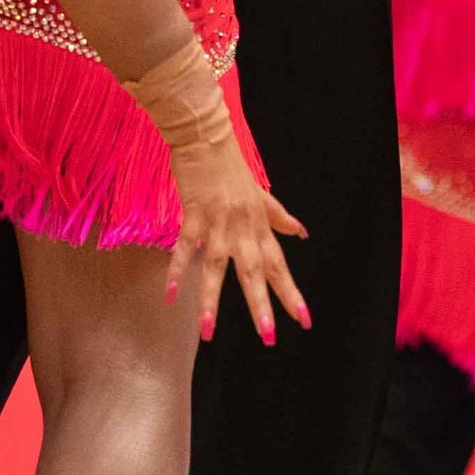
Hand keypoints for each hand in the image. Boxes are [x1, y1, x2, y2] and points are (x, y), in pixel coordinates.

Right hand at [163, 148, 309, 345]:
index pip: (279, 265)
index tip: (304, 320)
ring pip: (216, 267)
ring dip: (211, 300)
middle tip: (268, 337)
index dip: (291, 293)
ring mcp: (217, 222)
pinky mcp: (193, 214)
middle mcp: (242, 228)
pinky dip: (176, 270)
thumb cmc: (231, 166)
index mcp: (259, 226)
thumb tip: (302, 232)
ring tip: (207, 331)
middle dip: (261, 306)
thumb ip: (279, 216)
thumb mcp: (260, 193)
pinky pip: (184, 248)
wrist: (205, 137)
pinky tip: (171, 294)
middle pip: (253, 272)